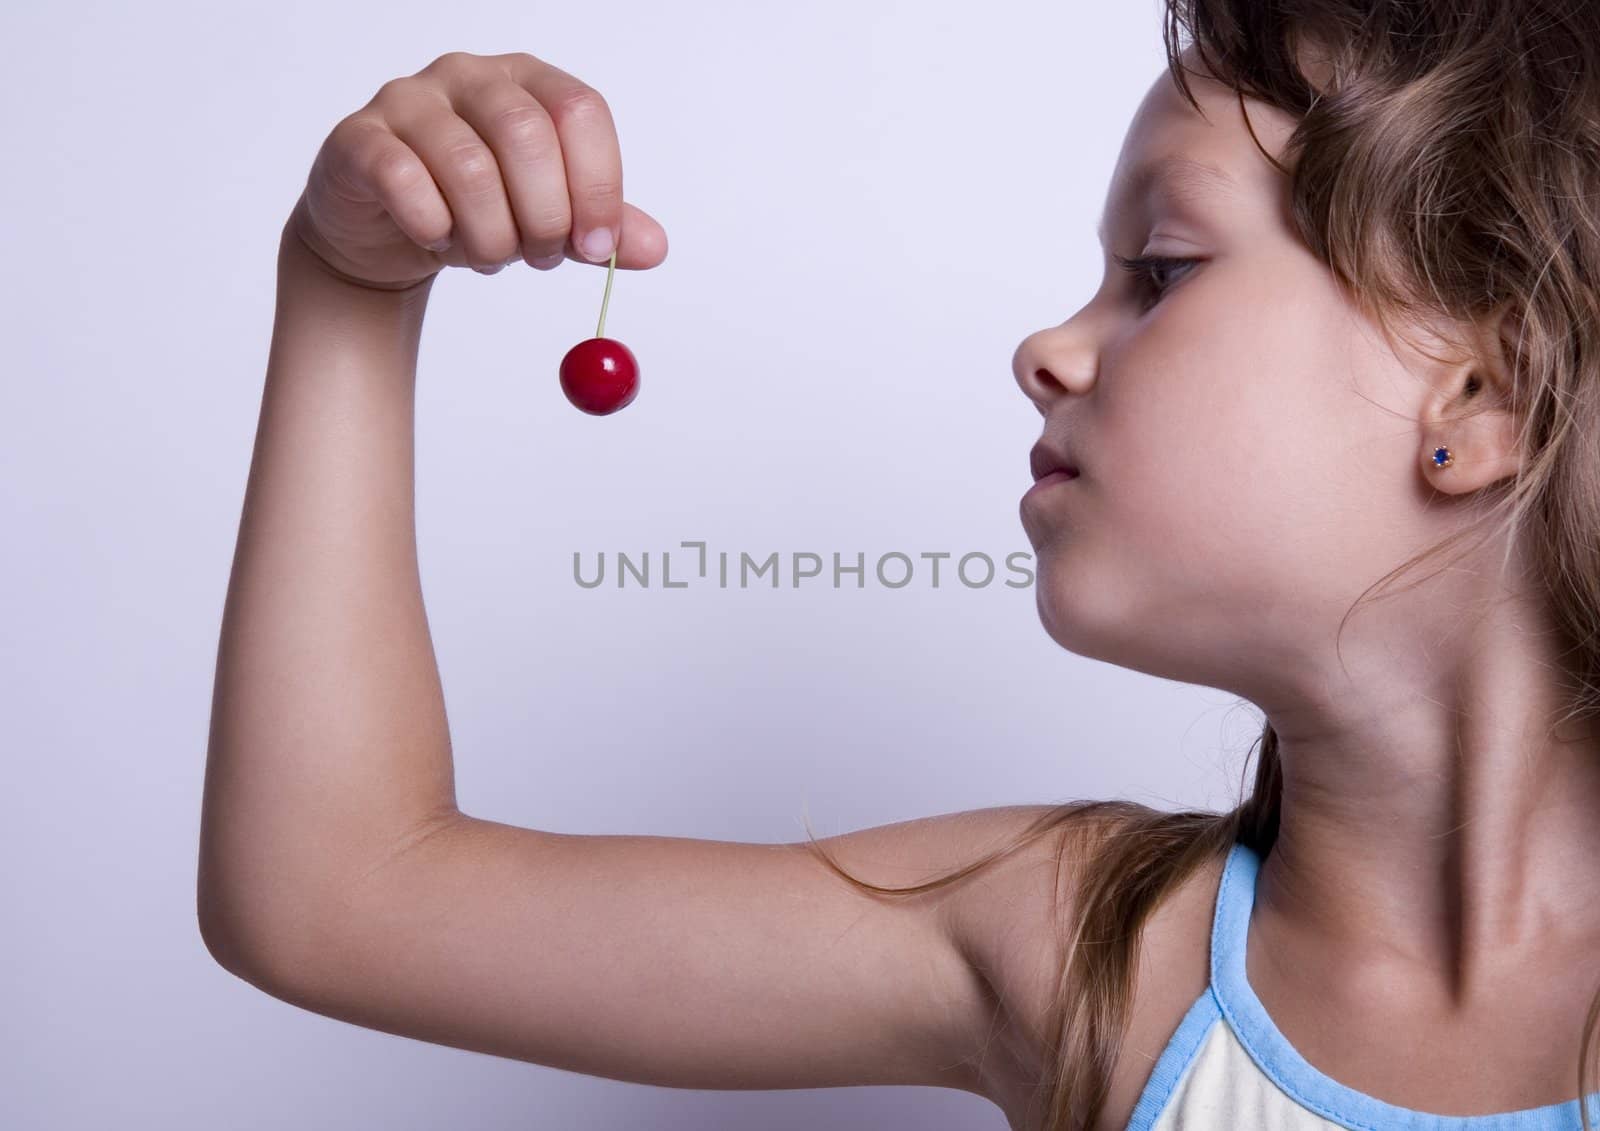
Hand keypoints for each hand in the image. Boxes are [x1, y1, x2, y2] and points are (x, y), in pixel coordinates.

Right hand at [286, 50, 668, 290]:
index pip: (579, 110)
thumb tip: (655, 249)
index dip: (598, 185)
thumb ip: (601, 229)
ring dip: (490, 235)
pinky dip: (432, 227)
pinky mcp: (360, 139)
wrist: (387, 233)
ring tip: (489, 255)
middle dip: (544, 216)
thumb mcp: (549, 221)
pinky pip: (404, 180)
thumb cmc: (475, 212)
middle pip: (526, 135)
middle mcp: (470, 76)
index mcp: (528, 81)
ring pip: (469, 167)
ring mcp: (409, 100)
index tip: (598, 248)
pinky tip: (437, 241)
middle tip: (541, 258)